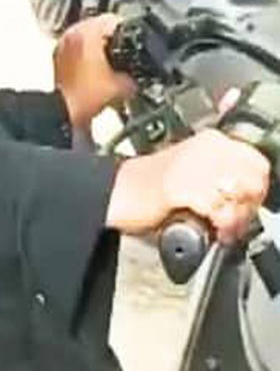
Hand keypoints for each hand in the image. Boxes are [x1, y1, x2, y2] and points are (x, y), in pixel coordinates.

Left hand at [54, 14, 135, 128]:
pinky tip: (97, 65)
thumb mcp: (122, 86)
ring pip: (86, 35)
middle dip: (113, 36)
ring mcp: (62, 44)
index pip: (111, 18)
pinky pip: (76, 46)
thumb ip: (133, 77)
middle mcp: (72, 35)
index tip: (134, 35)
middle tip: (126, 47)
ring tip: (112, 57)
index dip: (127, 27)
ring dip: (99, 43)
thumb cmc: (85, 95)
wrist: (65, 110)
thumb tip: (136, 79)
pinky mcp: (57, 56)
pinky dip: (87, 52)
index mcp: (87, 33)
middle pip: (98, 26)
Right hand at [106, 130, 270, 244]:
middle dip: (247, 204)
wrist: (113, 193)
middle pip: (252, 178)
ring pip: (237, 194)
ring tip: (222, 228)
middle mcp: (203, 146)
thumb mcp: (193, 171)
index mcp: (209, 139)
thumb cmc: (148, 186)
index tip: (245, 202)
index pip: (256, 161)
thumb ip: (223, 172)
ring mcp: (191, 164)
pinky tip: (211, 230)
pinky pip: (216, 207)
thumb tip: (254, 188)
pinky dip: (219, 225)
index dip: (255, 186)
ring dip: (234, 218)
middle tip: (232, 219)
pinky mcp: (178, 185)